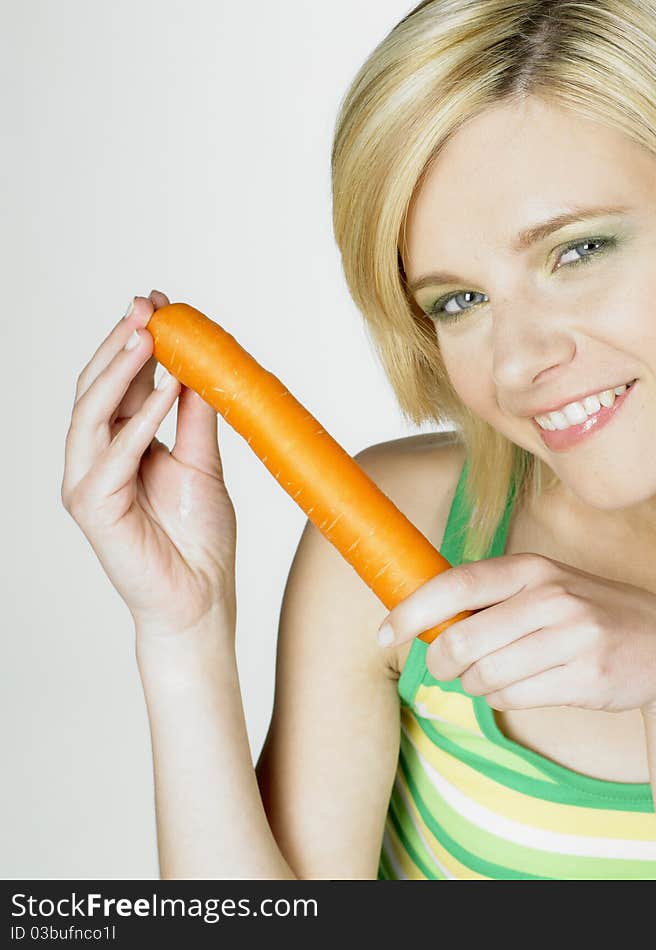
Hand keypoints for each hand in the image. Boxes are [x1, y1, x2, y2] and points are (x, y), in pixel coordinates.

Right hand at [61, 290, 237, 642]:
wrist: (201, 597)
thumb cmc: (199, 536)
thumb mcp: (202, 462)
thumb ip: (196, 416)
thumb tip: (201, 365)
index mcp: (122, 443)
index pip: (121, 382)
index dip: (138, 342)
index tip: (160, 304)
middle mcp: (97, 457)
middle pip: (97, 387)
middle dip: (121, 344)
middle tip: (147, 307)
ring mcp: (89, 481)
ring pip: (91, 413)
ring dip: (120, 371)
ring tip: (150, 336)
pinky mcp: (92, 508)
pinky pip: (112, 456)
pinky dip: (138, 422)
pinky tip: (167, 391)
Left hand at [377, 552, 655, 717]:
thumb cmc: (588, 616)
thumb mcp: (545, 589)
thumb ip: (490, 599)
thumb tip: (423, 622)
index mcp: (532, 568)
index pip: (454, 586)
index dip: (411, 611)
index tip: (384, 633)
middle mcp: (550, 596)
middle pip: (461, 642)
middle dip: (443, 663)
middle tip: (448, 668)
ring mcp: (572, 636)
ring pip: (484, 676)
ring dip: (476, 685)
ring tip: (498, 675)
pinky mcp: (586, 676)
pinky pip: (513, 698)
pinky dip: (505, 698)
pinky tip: (527, 685)